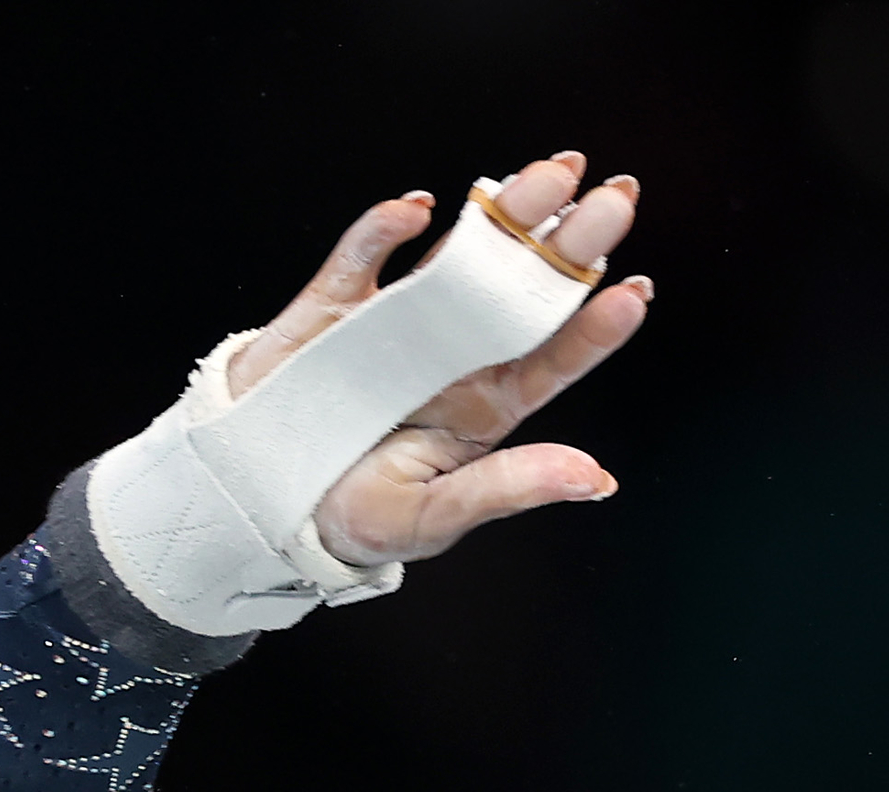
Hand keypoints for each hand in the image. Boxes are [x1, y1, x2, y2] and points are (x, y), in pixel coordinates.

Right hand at [228, 150, 652, 571]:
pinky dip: (383, 230)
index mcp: (486, 404)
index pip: (552, 356)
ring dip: (504, 213)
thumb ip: (507, 490)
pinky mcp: (337, 306)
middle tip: (616, 197)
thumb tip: (596, 479)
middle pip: (522, 288)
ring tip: (552, 175)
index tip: (634, 291)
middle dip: (569, 241)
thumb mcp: (430, 518)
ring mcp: (398, 320)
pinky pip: (362, 257)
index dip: (594, 326)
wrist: (254, 503)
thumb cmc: (350, 519)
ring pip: (460, 256)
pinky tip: (418, 211)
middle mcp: (455, 351)